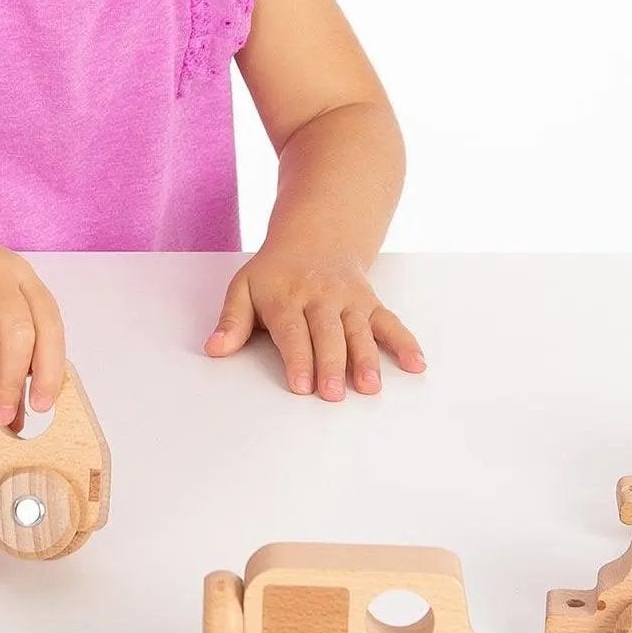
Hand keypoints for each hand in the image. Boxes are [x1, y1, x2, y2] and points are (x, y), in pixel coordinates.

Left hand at [203, 244, 423, 398]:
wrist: (315, 237)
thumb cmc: (275, 273)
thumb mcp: (244, 287)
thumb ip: (232, 321)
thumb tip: (214, 349)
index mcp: (286, 297)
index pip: (292, 331)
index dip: (297, 358)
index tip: (301, 386)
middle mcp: (320, 297)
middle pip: (327, 334)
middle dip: (330, 364)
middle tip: (332, 395)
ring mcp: (348, 299)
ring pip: (359, 331)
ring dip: (366, 359)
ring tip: (370, 386)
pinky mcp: (370, 303)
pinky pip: (389, 322)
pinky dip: (405, 342)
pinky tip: (416, 364)